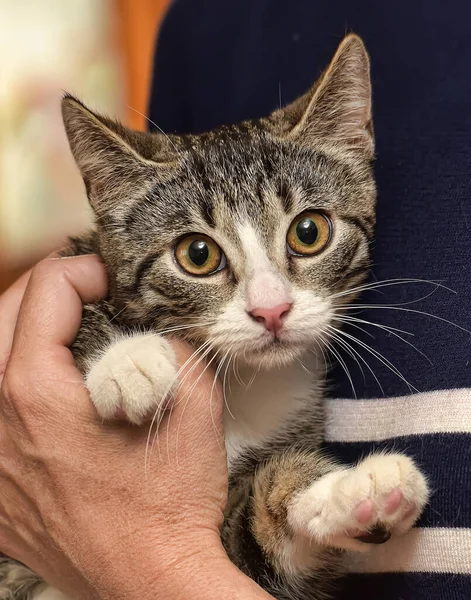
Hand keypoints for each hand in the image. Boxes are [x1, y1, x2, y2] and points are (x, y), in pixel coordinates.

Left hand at [0, 256, 270, 599]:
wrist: (151, 581)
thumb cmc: (171, 502)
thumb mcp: (194, 404)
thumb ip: (177, 343)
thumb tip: (160, 322)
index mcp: (38, 394)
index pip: (44, 292)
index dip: (85, 270)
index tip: (113, 280)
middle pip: (1, 318)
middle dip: (45, 290)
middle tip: (85, 289)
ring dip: (24, 335)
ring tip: (65, 329)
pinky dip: (16, 389)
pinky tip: (50, 390)